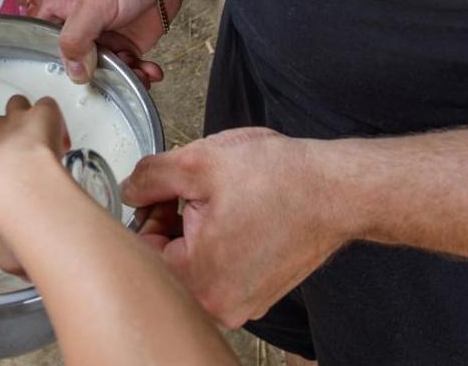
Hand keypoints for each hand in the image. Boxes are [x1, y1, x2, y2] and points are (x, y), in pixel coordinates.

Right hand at [0, 95, 71, 275]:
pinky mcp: (43, 115)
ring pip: (18, 105)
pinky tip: (63, 139)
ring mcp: (17, 121)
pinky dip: (55, 117)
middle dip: (12, 137)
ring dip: (30, 119)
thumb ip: (4, 241)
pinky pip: (47, 105)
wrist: (22, 194)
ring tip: (46, 143)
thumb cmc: (2, 219)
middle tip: (29, 162)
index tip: (11, 182)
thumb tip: (20, 258)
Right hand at [36, 0, 174, 84]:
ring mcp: (104, 38)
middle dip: (98, 80)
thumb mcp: (93, 3)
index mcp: (59, 15)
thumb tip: (74, 73)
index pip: (48, 50)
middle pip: (78, 68)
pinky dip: (141, 74)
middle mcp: (80, 30)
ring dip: (124, 79)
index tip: (77, 85)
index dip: (61, 71)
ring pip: (107, 72)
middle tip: (113, 85)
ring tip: (138, 76)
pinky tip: (150, 71)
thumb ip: (76, 38)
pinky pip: (130, 68)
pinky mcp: (128, 43)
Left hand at [121, 128, 354, 326]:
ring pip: (194, 265)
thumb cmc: (282, 180)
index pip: (141, 251)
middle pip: (167, 262)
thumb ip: (149, 177)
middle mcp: (220, 306)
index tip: (167, 193)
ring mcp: (243, 304)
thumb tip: (130, 189)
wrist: (338, 190)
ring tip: (225, 203)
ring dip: (199, 232)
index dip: (149, 213)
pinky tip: (242, 218)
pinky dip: (223, 243)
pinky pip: (222, 270)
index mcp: (198, 281)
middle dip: (173, 222)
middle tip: (196, 193)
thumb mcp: (197, 162)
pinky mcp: (259, 294)